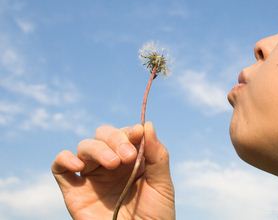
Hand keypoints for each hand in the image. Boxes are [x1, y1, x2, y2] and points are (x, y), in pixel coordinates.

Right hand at [52, 122, 174, 219]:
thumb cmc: (154, 217)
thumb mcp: (162, 185)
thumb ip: (157, 155)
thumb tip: (147, 124)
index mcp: (133, 159)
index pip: (126, 133)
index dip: (130, 131)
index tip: (138, 135)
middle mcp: (111, 164)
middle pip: (104, 134)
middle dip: (115, 138)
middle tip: (128, 156)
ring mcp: (91, 176)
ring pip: (85, 147)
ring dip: (98, 149)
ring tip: (114, 163)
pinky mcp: (74, 191)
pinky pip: (59, 167)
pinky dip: (64, 159)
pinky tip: (78, 166)